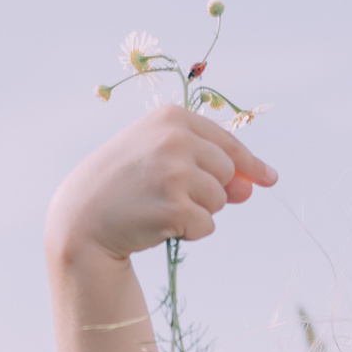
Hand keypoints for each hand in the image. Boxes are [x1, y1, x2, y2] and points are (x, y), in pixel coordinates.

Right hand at [45, 105, 276, 266]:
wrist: (82, 216)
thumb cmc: (123, 185)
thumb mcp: (161, 160)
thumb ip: (207, 167)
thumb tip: (251, 187)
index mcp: (172, 118)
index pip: (228, 143)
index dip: (250, 164)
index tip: (269, 179)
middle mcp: (175, 139)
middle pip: (227, 172)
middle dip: (211, 191)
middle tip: (171, 197)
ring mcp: (175, 172)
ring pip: (219, 201)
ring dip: (198, 212)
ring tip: (159, 208)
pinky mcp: (174, 207)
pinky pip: (207, 226)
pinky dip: (190, 233)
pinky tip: (158, 225)